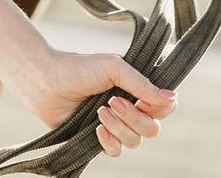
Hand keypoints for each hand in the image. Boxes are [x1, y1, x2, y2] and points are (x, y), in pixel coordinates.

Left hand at [27, 50, 178, 159]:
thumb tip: (173, 98)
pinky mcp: (98, 138)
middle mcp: (130, 109)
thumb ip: (142, 84)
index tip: (142, 98)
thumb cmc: (79, 69)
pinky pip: (116, 151)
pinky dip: (110, 142)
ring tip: (99, 111)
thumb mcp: (114, 68)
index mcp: (136, 90)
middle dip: (134, 117)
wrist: (46, 81)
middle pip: (152, 129)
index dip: (158, 107)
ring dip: (119, 128)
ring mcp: (115, 125)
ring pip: (135, 142)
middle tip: (112, 101)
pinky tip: (97, 129)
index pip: (164, 107)